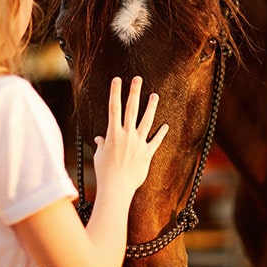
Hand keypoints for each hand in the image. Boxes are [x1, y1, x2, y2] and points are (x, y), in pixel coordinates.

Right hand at [92, 76, 167, 191]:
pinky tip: (166, 125)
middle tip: (137, 79)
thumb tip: (100, 139)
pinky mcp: (147, 153)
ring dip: (151, 107)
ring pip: (146, 121)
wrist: (117, 188)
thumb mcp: (100, 156)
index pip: (113, 108)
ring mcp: (138, 143)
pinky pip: (156, 141)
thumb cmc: (105, 173)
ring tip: (154, 95)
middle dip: (134, 92)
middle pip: (131, 109)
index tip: (117, 80)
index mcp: (113, 134)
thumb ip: (102, 145)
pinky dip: (161, 133)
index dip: (115, 93)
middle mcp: (127, 135)